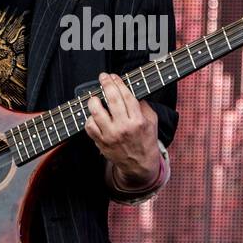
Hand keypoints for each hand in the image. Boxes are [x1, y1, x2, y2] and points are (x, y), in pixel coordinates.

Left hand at [84, 72, 159, 187]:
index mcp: (138, 121)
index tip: (113, 76)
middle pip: (112, 100)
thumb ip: (144, 106)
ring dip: (93, 101)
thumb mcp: (152, 122)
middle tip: (103, 77)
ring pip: (96, 113)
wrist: (139, 165)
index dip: (118, 83)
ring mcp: (111, 135)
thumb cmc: (146, 141)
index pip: (127, 96)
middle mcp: (123, 127)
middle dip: (106, 85)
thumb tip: (131, 91)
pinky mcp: (101, 142)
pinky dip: (89, 118)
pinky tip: (93, 115)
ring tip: (95, 97)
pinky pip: (90, 127)